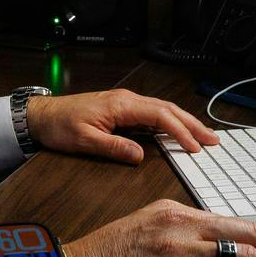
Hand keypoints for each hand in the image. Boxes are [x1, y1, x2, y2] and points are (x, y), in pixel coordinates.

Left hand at [27, 88, 220, 164]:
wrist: (42, 115)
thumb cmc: (60, 125)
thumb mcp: (85, 141)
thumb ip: (114, 148)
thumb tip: (140, 156)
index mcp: (122, 105)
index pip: (160, 117)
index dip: (181, 132)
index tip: (196, 147)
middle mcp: (127, 100)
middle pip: (168, 110)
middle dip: (192, 124)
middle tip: (213, 140)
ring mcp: (125, 103)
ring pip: (162, 110)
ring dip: (184, 122)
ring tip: (203, 136)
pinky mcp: (121, 109)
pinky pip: (152, 114)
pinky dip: (170, 122)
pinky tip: (177, 131)